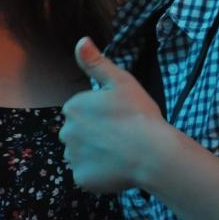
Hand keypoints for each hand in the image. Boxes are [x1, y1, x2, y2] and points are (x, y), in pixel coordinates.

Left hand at [59, 37, 164, 192]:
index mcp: (74, 106)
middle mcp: (66, 132)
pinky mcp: (80, 179)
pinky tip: (116, 165)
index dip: (101, 112)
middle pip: (79, 131)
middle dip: (94, 132)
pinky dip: (98, 171)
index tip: (119, 114)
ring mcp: (72, 158)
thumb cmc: (138, 113)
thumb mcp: (120, 81)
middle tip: (120, 132)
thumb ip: (96, 62)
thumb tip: (81, 41)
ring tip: (120, 149)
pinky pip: (87, 173)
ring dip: (95, 152)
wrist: (152, 151)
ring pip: (81, 153)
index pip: (82, 110)